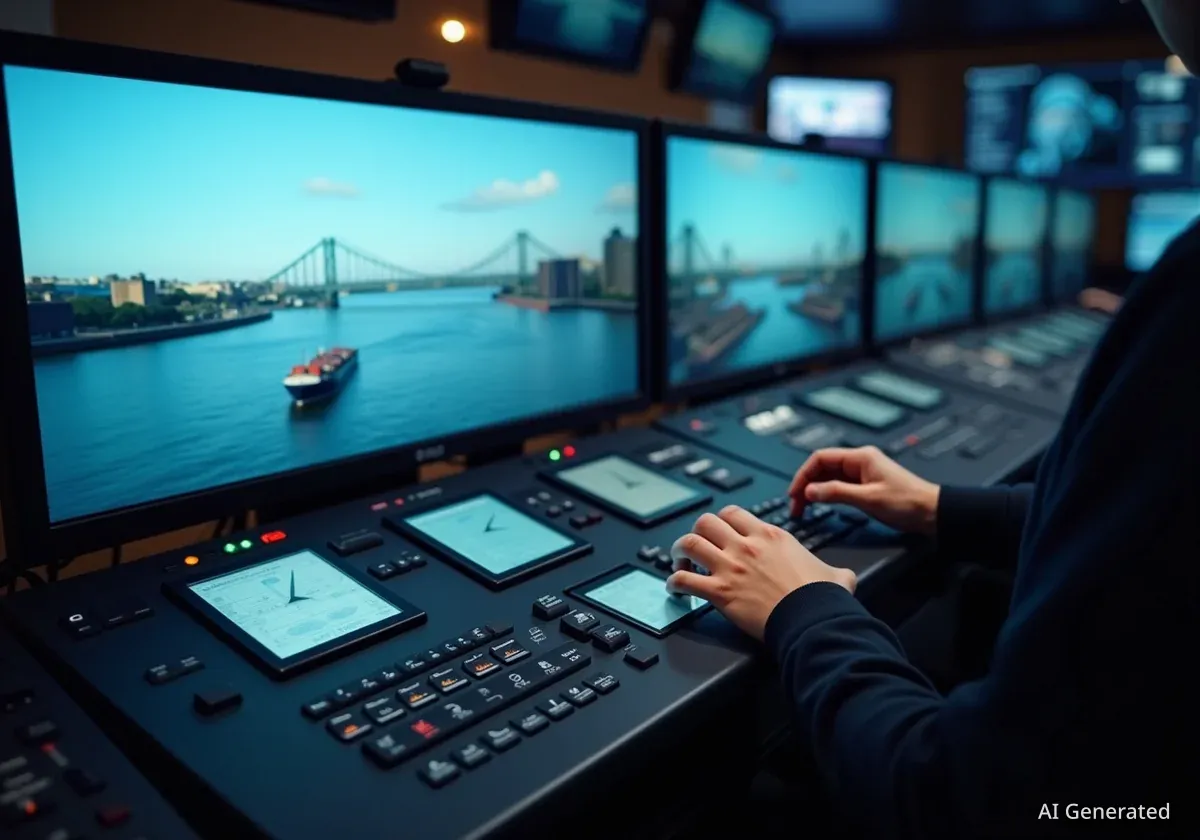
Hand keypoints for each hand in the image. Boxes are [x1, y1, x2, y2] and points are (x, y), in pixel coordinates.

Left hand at [666, 506, 856, 640]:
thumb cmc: (823, 599)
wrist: (814, 620)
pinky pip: (684, 580)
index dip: (722, 521)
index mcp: (770, 536)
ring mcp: (731, 567)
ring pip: (689, 543)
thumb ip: (835, 570)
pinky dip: (675, 582)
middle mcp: (746, 546)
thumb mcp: (835, 574)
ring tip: (679, 562)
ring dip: (679, 552)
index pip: (733, 513)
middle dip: (697, 532)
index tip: (720, 532)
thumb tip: (844, 577)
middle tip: (696, 546)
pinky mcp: (720, 592)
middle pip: (705, 521)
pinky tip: (675, 588)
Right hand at [788, 446, 939, 535]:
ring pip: (829, 478)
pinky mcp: (866, 485)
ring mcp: (862, 473)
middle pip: (822, 468)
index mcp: (860, 458)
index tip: (794, 494)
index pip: (821, 459)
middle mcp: (860, 462)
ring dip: (814, 491)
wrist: (933, 513)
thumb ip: (836, 493)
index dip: (803, 475)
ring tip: (804, 509)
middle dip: (806, 485)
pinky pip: (838, 486)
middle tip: (796, 506)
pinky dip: (826, 495)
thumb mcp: (868, 499)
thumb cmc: (908, 503)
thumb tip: (809, 491)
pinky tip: (821, 505)